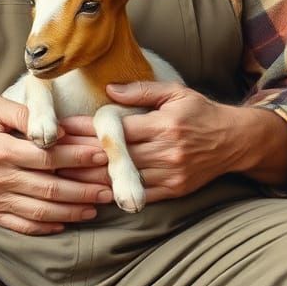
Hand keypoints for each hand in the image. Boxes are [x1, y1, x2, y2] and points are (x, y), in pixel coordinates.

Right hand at [0, 95, 113, 234]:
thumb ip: (24, 113)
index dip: (79, 158)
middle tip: (110, 187)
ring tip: (97, 205)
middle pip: (51, 188)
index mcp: (0, 149)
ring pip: (41, 211)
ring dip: (73, 211)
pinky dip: (47, 227)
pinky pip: (22, 226)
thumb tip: (57, 126)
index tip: (103, 155)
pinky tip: (67, 222)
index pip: (49, 156)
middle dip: (85, 188)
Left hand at [59, 82, 286, 202]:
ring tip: (63, 175)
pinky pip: (138, 195)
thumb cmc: (201, 112)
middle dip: (81, 155)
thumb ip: (140, 91)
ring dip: (91, 178)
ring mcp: (170, 174)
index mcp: (163, 125)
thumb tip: (109, 90)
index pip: (116, 129)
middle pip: (114, 156)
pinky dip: (114, 193)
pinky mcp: (173, 191)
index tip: (62, 128)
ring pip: (123, 178)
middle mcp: (166, 151)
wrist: (235, 141)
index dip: (87, 129)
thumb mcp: (174, 93)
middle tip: (52, 154)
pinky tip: (92, 192)